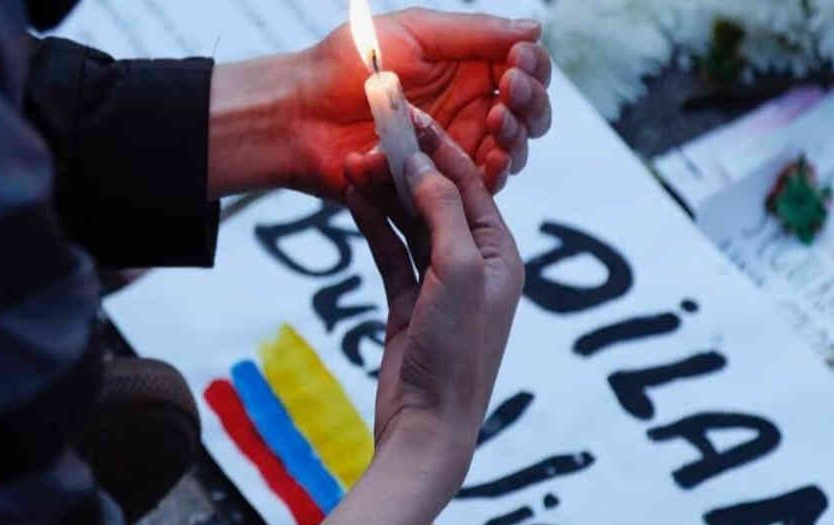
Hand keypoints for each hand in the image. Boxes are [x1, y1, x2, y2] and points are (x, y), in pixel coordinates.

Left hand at [207, 9, 551, 200]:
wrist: (300, 114)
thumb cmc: (345, 66)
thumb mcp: (415, 33)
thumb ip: (474, 32)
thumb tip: (534, 29)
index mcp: (466, 68)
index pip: (523, 69)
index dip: (532, 66)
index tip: (518, 61)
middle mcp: (468, 109)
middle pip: (528, 113)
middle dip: (530, 102)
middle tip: (509, 91)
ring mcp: (455, 149)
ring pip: (512, 151)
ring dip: (514, 135)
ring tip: (496, 121)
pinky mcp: (439, 183)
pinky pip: (480, 186)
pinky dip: (495, 173)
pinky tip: (492, 159)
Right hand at [283, 116, 523, 524]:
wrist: (428, 429)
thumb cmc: (455, 356)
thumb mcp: (458, 272)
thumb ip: (440, 211)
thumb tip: (420, 161)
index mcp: (501, 254)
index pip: (468, 184)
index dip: (435, 147)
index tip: (403, 114)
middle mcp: (475, 264)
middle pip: (437, 198)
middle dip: (404, 167)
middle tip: (368, 135)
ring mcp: (441, 284)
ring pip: (410, 222)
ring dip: (384, 193)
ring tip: (352, 162)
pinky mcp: (409, 303)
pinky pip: (391, 252)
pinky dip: (373, 225)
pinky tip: (352, 197)